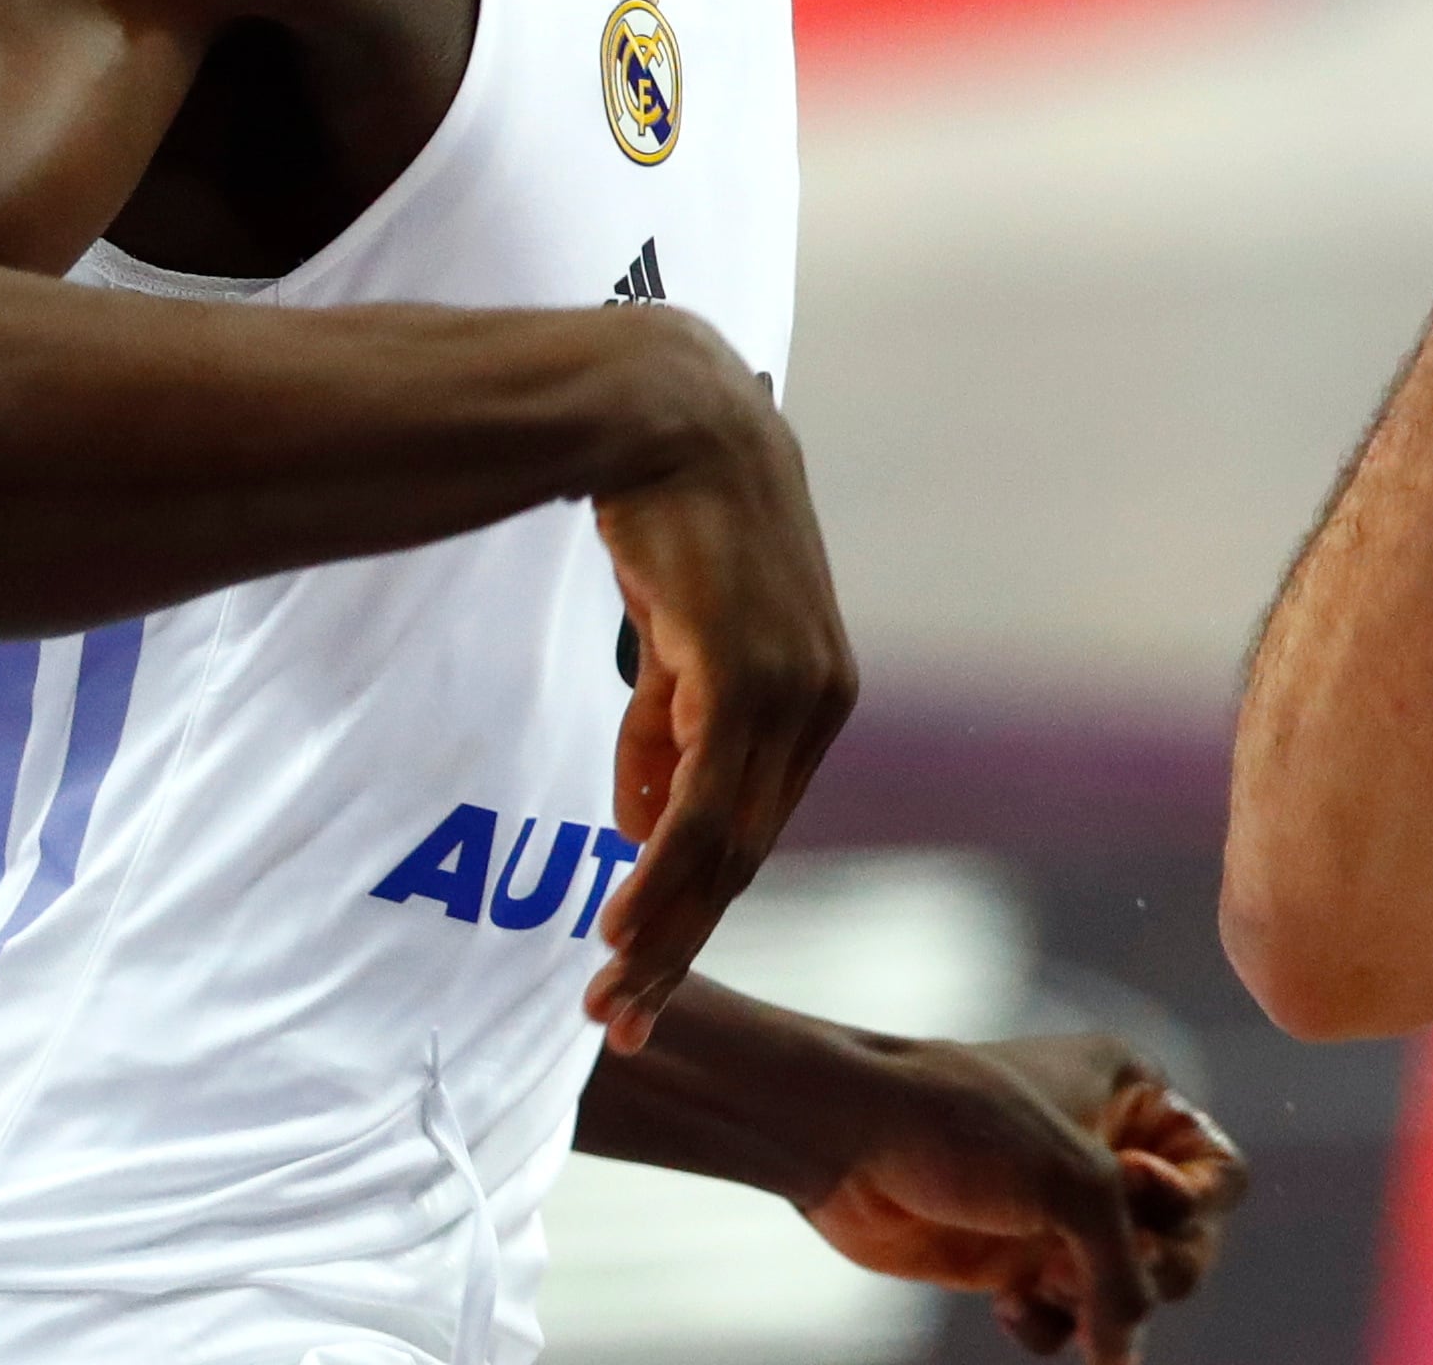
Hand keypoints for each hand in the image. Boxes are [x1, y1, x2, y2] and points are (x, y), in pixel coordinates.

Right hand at [584, 315, 857, 1051]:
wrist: (666, 414)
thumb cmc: (670, 514)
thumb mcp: (675, 632)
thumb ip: (669, 720)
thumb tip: (640, 819)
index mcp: (815, 692)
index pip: (755, 822)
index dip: (700, 901)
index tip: (646, 968)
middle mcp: (819, 698)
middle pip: (745, 853)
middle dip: (682, 942)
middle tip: (628, 1017)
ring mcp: (791, 688)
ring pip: (725, 846)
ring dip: (663, 929)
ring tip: (613, 993)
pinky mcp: (746, 675)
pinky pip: (700, 805)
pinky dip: (662, 876)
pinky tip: (621, 925)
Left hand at [801, 1032, 1248, 1361]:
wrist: (848, 1140)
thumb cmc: (963, 1125)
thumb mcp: (1073, 1181)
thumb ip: (1126, 1272)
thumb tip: (1128, 1362)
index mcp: (1133, 1095)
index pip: (1220, 1174)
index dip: (1190, 1205)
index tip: (1134, 1193)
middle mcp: (1105, 1151)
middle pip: (1185, 1243)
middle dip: (1141, 1267)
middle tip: (1082, 1257)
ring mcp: (1059, 1209)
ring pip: (1128, 1290)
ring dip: (1094, 1300)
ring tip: (1040, 1275)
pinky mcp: (1015, 1257)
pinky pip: (1071, 1318)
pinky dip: (1052, 1325)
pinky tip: (1010, 1302)